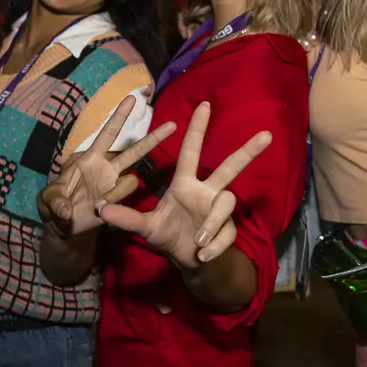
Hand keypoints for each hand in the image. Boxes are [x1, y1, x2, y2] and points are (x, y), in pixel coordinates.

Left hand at [38, 96, 174, 238]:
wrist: (60, 224)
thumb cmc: (52, 203)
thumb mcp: (47, 200)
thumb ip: (55, 202)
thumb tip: (66, 211)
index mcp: (90, 159)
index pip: (107, 134)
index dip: (118, 117)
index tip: (130, 99)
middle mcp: (106, 169)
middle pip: (134, 151)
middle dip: (152, 138)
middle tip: (172, 125)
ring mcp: (113, 186)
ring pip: (132, 179)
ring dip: (116, 191)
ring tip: (96, 204)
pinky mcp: (116, 203)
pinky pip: (123, 199)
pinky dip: (112, 204)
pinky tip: (97, 210)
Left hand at [98, 102, 272, 268]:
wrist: (186, 261)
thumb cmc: (167, 236)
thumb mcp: (144, 228)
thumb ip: (125, 219)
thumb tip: (100, 210)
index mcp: (185, 185)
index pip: (191, 152)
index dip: (197, 129)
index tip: (204, 104)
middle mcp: (206, 192)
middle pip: (230, 167)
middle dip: (247, 152)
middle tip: (266, 135)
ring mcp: (218, 211)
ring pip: (226, 204)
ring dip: (212, 223)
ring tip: (198, 241)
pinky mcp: (227, 231)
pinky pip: (225, 234)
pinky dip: (214, 245)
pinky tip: (202, 254)